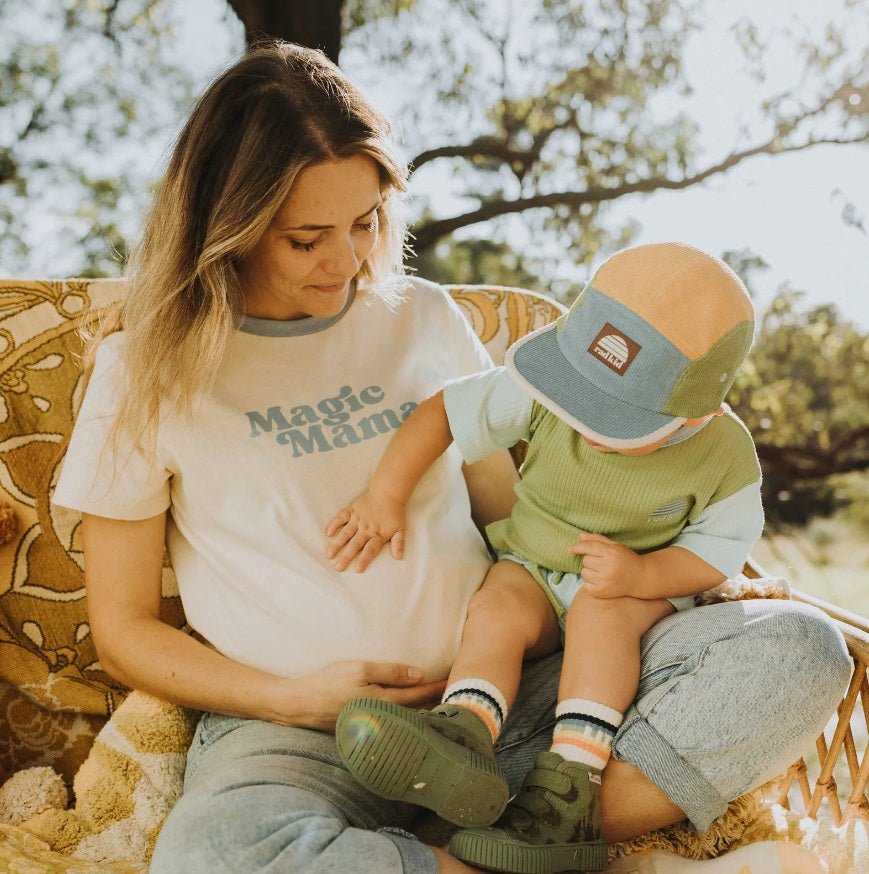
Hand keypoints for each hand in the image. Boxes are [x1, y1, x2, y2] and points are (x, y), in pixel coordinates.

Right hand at [277, 660, 446, 730]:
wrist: (298, 705)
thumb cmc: (327, 683)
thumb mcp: (359, 669)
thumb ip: (390, 672)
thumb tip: (419, 674)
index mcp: (384, 703)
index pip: (419, 695)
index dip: (438, 687)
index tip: (457, 682)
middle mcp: (383, 719)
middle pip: (418, 712)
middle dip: (437, 703)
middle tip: (459, 695)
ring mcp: (375, 726)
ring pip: (407, 719)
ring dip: (425, 712)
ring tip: (443, 704)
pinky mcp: (366, 728)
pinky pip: (394, 723)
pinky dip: (408, 717)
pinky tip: (414, 714)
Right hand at [325, 491, 406, 571]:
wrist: (388, 494)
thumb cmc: (394, 513)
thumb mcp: (400, 529)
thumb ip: (399, 543)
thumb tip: (398, 557)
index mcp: (378, 535)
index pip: (370, 550)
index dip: (364, 559)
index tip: (357, 570)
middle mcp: (366, 529)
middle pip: (355, 545)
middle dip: (346, 557)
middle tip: (338, 568)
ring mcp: (358, 519)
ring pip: (345, 534)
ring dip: (337, 544)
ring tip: (328, 555)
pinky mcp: (352, 510)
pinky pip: (341, 518)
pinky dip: (334, 525)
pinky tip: (328, 533)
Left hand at [569, 532, 643, 597]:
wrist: (640, 578)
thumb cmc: (626, 559)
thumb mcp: (615, 546)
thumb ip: (597, 539)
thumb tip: (580, 536)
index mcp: (611, 553)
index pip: (589, 548)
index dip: (578, 547)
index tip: (571, 549)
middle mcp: (608, 567)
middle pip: (585, 560)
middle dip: (591, 560)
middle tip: (603, 562)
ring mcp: (604, 581)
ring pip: (584, 573)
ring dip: (590, 571)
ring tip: (602, 572)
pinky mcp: (601, 592)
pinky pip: (585, 585)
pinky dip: (590, 583)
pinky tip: (602, 581)